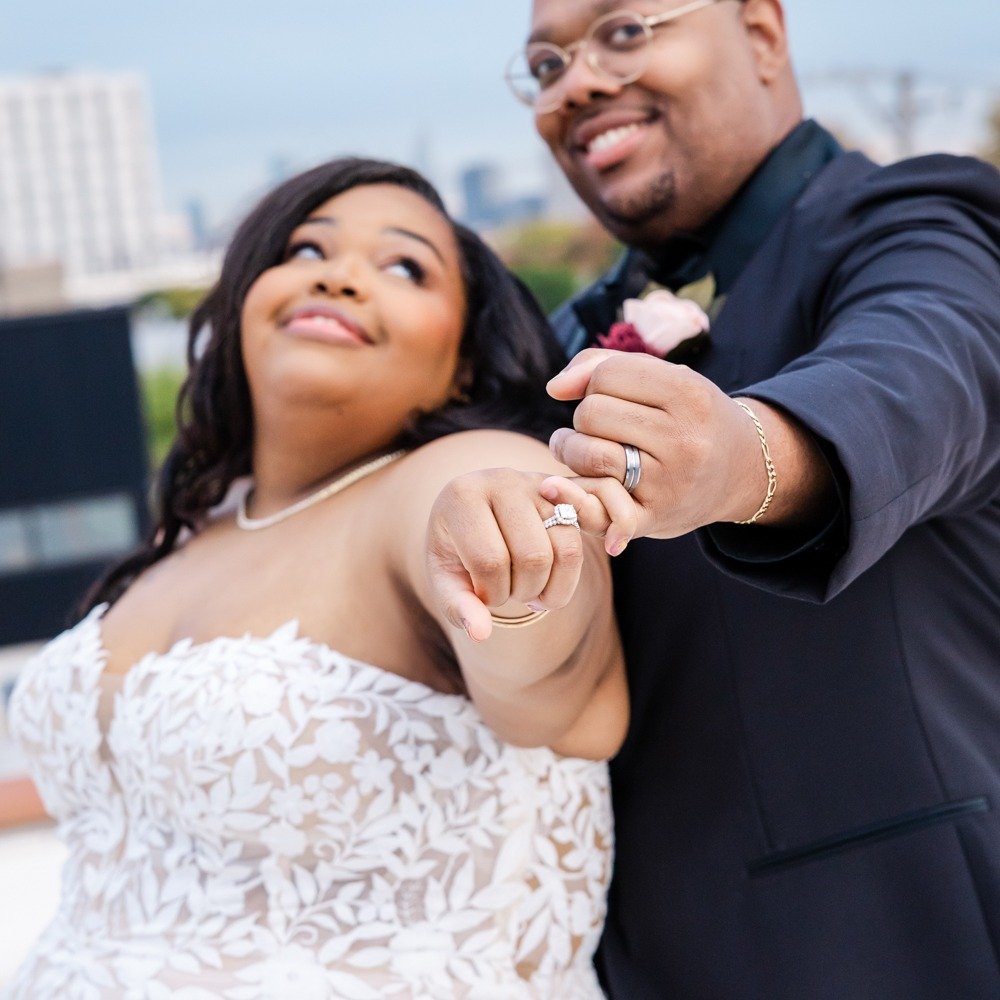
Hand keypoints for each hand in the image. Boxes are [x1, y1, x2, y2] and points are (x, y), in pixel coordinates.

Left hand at [426, 469, 586, 641]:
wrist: (473, 515)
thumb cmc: (456, 551)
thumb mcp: (445, 579)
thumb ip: (458, 606)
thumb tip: (481, 633)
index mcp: (462, 496)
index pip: (490, 561)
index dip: (489, 593)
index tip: (481, 595)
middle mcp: (502, 480)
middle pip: (534, 557)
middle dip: (522, 591)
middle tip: (507, 593)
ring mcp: (538, 484)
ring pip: (565, 550)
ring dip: (551, 588)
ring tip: (530, 592)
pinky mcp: (565, 496)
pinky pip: (583, 541)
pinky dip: (570, 577)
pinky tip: (551, 585)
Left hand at [546, 350, 768, 538]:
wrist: (743, 470)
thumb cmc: (691, 416)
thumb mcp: (666, 377)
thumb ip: (604, 365)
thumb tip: (554, 387)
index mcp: (689, 394)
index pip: (606, 375)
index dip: (594, 383)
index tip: (608, 395)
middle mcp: (685, 439)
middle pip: (591, 414)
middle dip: (586, 417)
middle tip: (600, 427)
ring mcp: (670, 482)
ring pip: (588, 455)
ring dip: (571, 450)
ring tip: (583, 448)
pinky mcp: (654, 517)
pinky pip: (596, 507)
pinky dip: (572, 497)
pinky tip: (561, 488)